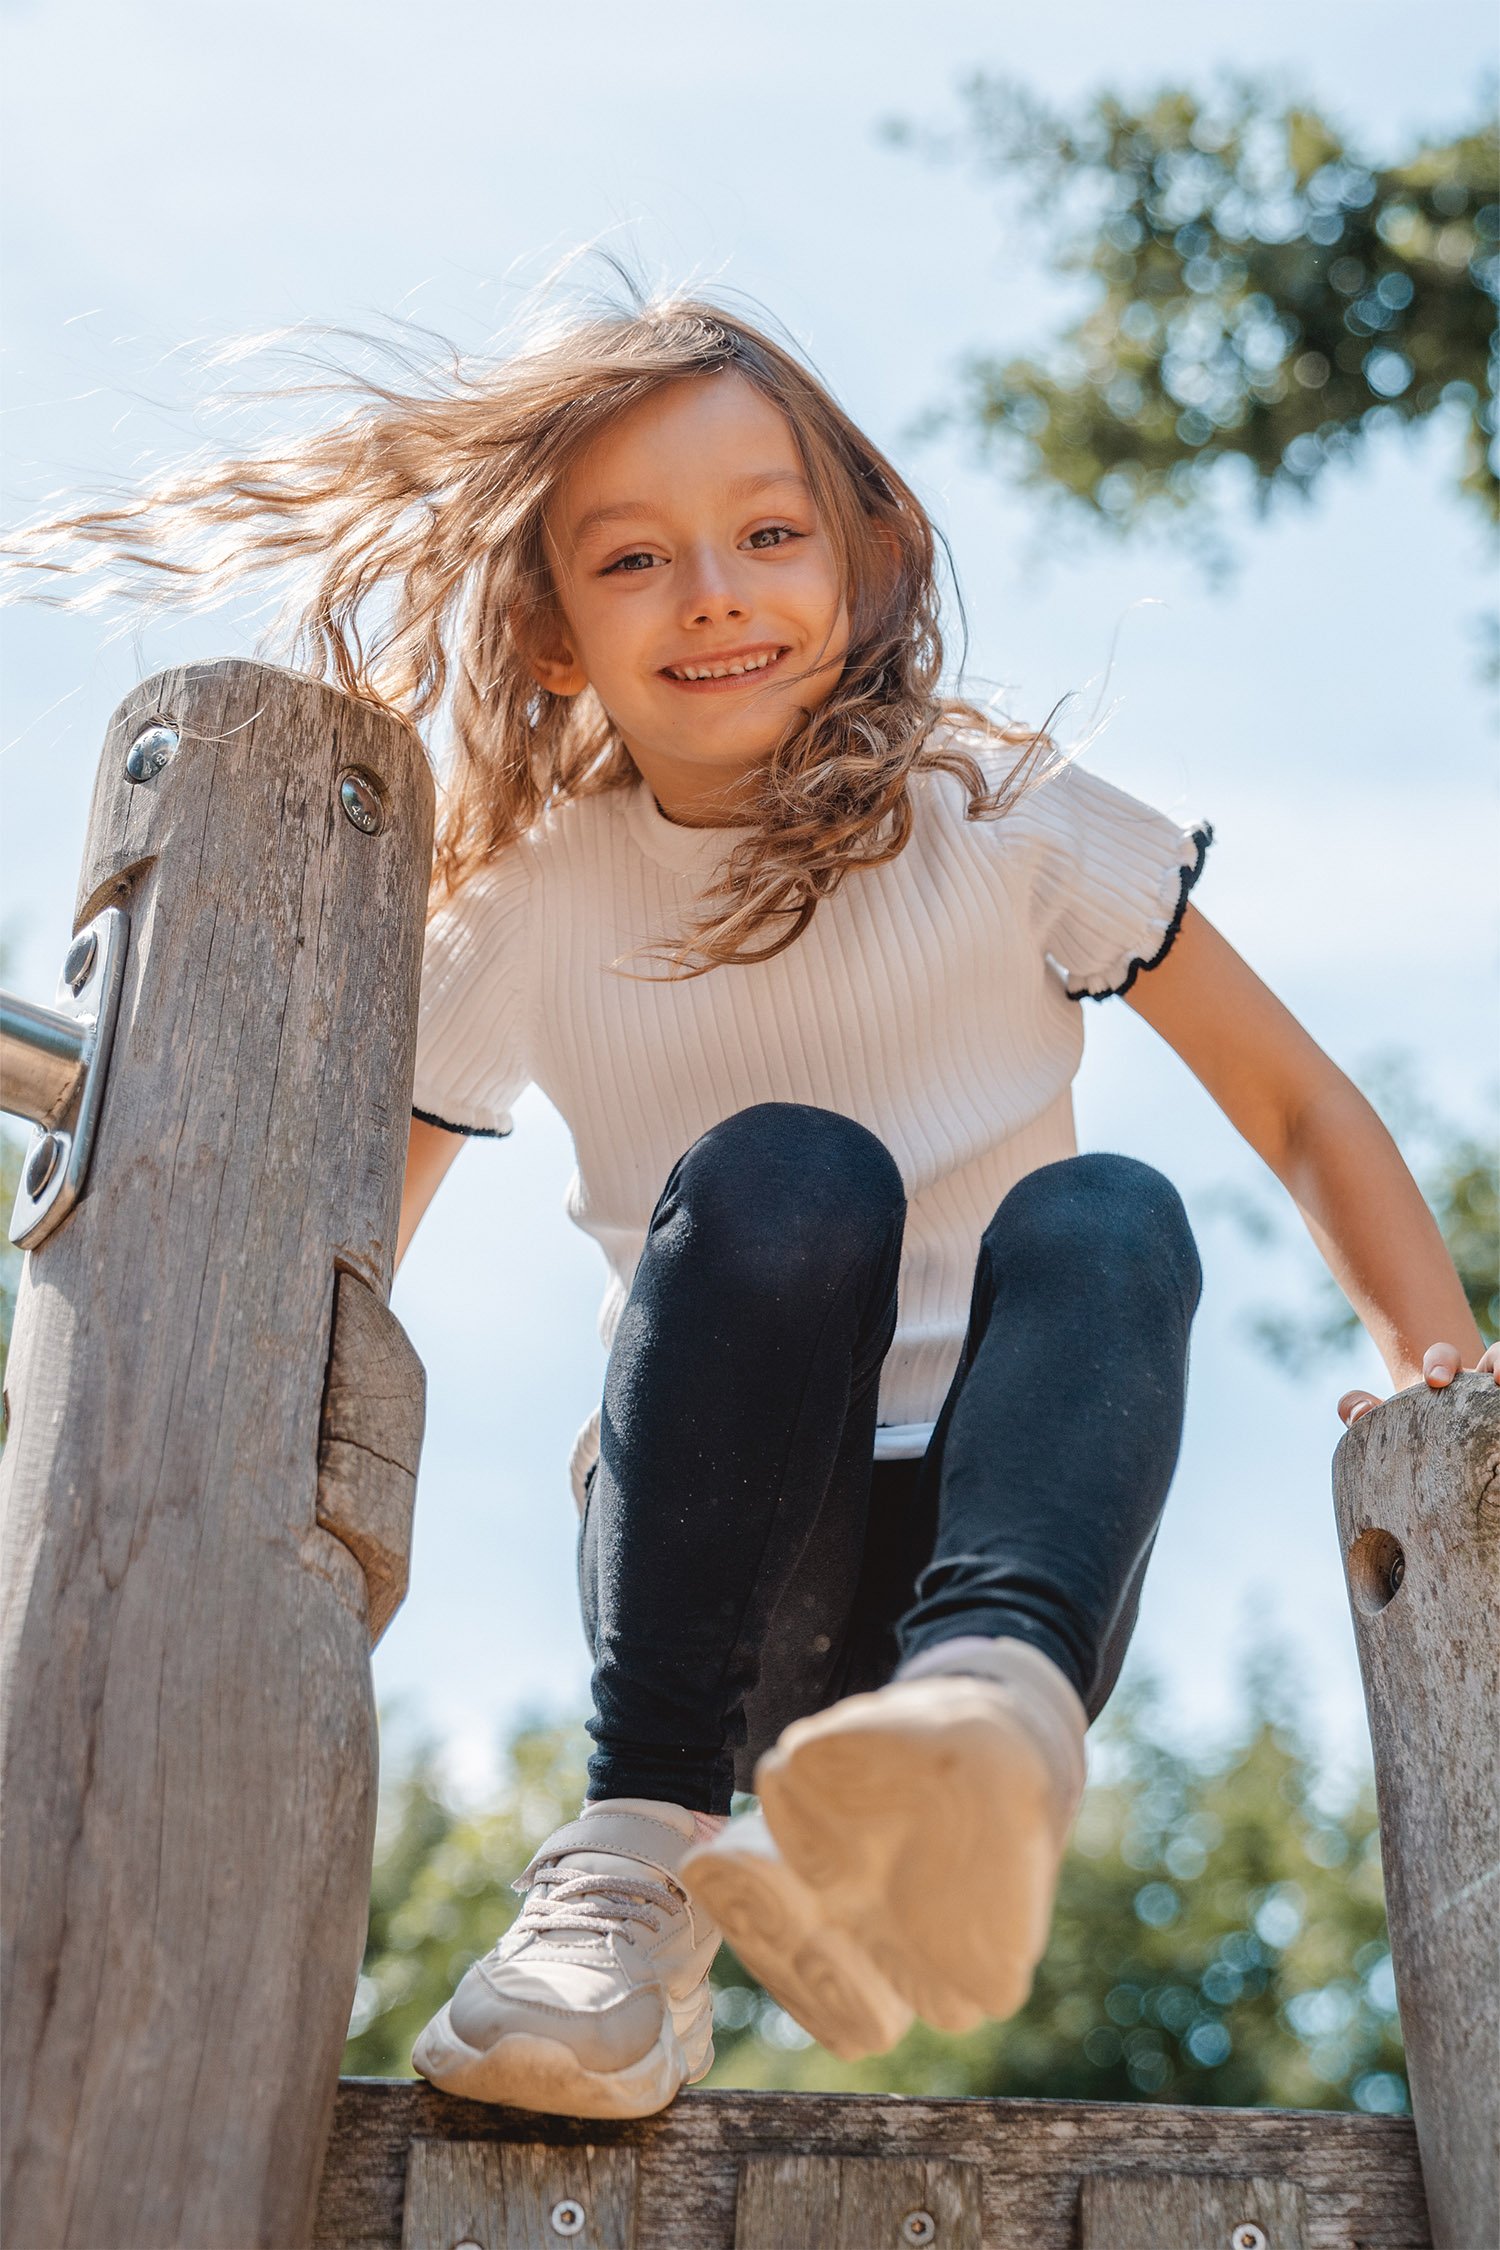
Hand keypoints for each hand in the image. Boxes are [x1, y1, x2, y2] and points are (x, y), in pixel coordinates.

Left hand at [1338, 1341, 1499, 1427]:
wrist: (1456, 1463)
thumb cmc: (1421, 1432)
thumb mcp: (1391, 1422)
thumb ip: (1364, 1412)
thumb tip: (1354, 1412)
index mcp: (1450, 1378)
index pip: (1444, 1357)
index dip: (1440, 1359)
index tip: (1434, 1380)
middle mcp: (1485, 1382)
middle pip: (1497, 1355)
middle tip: (1495, 1379)